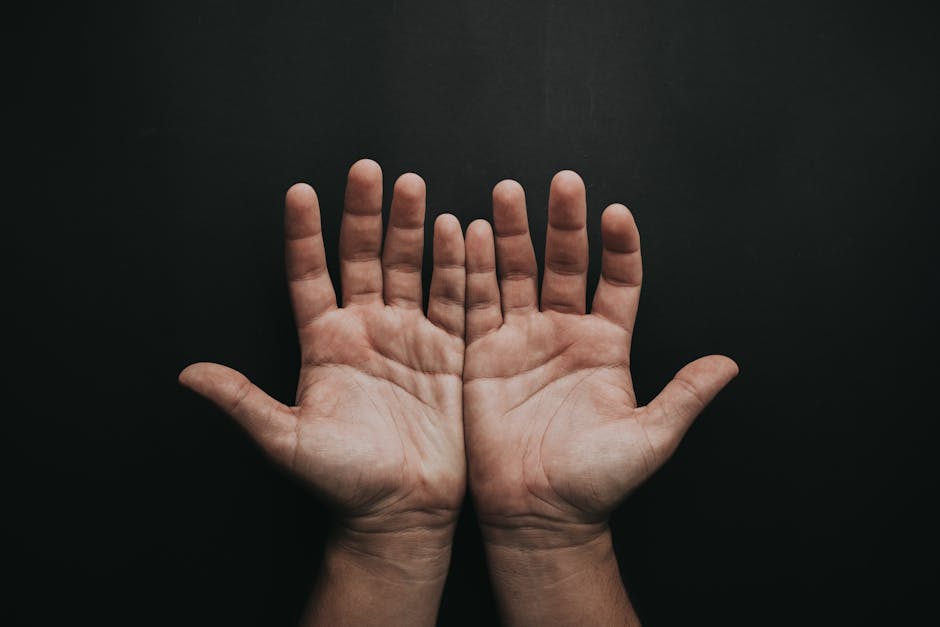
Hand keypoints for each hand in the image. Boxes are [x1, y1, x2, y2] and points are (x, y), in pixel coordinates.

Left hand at [179, 159, 466, 545]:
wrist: (401, 511)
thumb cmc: (342, 481)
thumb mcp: (287, 441)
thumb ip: (244, 402)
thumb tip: (187, 375)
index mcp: (324, 342)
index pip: (310, 275)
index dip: (304, 234)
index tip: (300, 192)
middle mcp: (365, 330)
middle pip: (363, 258)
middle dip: (365, 214)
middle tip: (369, 169)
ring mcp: (408, 337)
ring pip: (408, 268)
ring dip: (410, 227)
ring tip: (411, 187)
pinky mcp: (447, 352)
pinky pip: (452, 300)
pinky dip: (455, 266)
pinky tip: (457, 230)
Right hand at [463, 171, 738, 547]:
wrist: (538, 513)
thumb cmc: (595, 482)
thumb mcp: (650, 438)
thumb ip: (685, 395)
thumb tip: (730, 364)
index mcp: (606, 346)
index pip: (617, 282)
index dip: (619, 247)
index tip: (617, 213)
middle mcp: (564, 333)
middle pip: (565, 264)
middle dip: (563, 224)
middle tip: (562, 182)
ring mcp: (521, 340)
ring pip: (516, 274)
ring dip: (513, 234)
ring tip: (508, 192)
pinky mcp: (482, 355)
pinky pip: (476, 303)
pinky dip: (472, 269)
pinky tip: (470, 233)